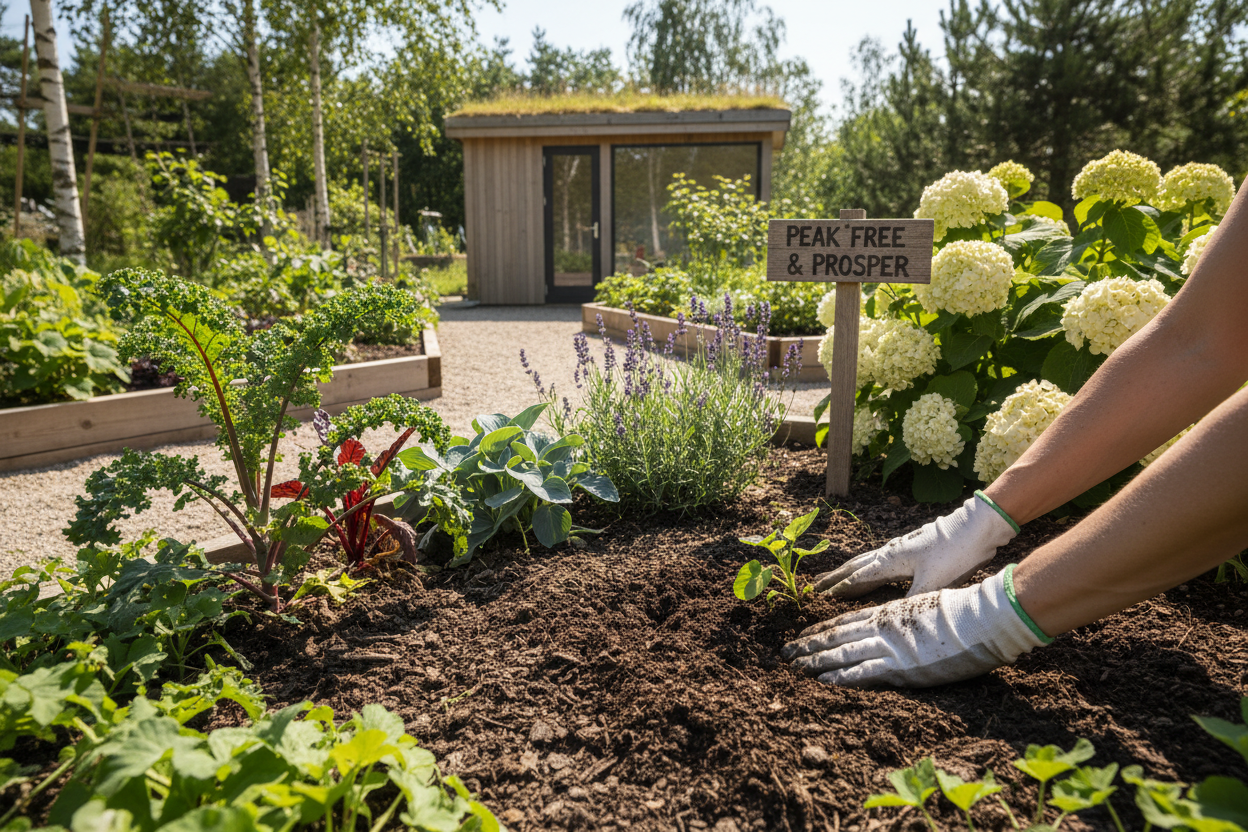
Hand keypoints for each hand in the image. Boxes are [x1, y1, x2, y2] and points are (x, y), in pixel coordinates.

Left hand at [782, 567, 1049, 687]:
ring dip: (815, 661)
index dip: (822, 628)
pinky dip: (839, 677)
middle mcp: (882, 627)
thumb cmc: (964, 612)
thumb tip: (903, 626)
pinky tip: (822, 681)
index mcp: (888, 612)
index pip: (845, 621)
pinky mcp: (900, 667)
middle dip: (808, 644)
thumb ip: (908, 619)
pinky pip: (862, 673)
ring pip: (841, 653)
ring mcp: (889, 646)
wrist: (982, 618)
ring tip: (794, 666)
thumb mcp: (927, 607)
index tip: (804, 634)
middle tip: (785, 651)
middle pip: (835, 635)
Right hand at [812, 492, 1017, 598]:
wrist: (977, 526)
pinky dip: (865, 567)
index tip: (816, 595)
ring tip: (833, 577)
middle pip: (854, 567)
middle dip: (834, 578)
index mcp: (890, 561)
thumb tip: (890, 619)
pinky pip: (878, 560)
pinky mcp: (910, 547)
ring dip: (847, 571)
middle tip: (814, 585)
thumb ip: (911, 601)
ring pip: (865, 561)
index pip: (856, 578)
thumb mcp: (933, 582)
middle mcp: (889, 553)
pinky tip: (870, 569)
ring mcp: (899, 548)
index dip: (837, 588)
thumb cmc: (955, 553)